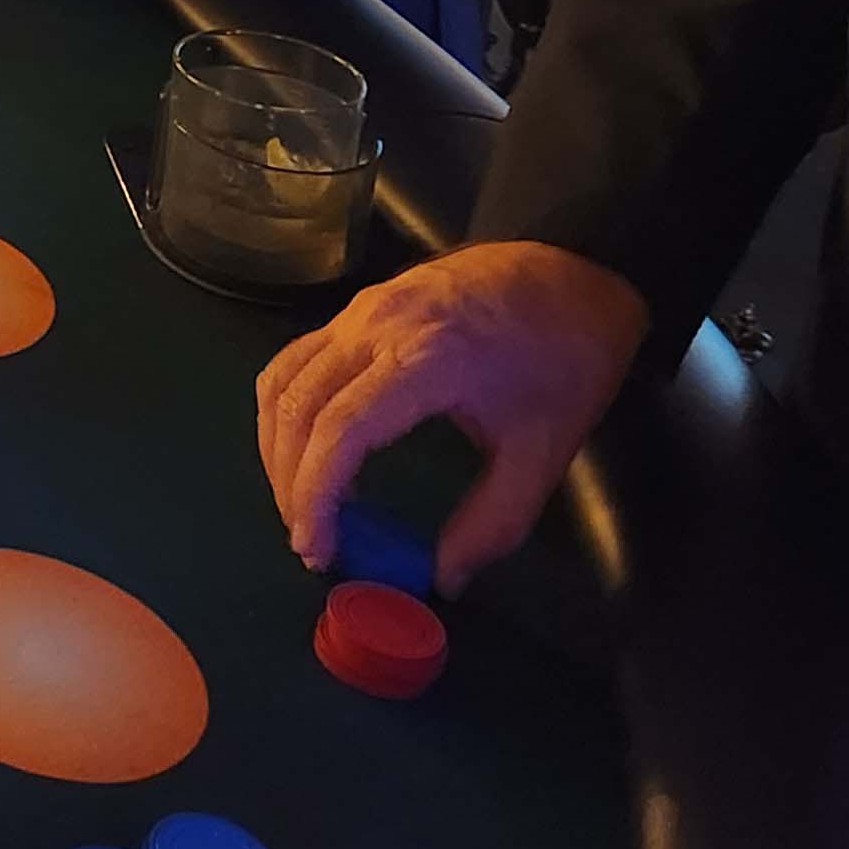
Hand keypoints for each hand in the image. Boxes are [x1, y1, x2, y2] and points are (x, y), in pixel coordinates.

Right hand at [256, 241, 647, 592]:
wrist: (572, 270)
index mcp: (425, 359)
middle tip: (311, 542)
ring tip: (303, 502)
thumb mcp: (545, 450)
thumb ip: (494, 521)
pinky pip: (296, 359)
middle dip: (289, 483)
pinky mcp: (355, 307)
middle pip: (297, 407)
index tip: (317, 550)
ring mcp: (357, 310)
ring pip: (281, 379)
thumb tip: (446, 578)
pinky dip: (287, 411)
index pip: (340, 430)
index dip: (315, 495)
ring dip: (277, 447)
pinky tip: (313, 449)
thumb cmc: (565, 358)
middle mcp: (374, 327)